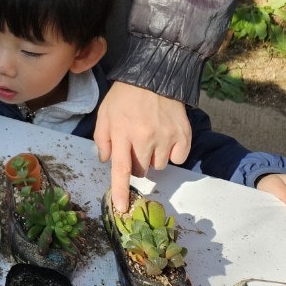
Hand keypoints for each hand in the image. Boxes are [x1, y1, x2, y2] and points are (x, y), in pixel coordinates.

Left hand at [94, 82, 191, 212]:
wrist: (153, 76)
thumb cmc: (124, 96)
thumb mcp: (105, 113)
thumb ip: (102, 138)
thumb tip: (106, 160)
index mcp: (122, 133)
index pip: (121, 169)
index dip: (121, 190)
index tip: (122, 209)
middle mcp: (145, 138)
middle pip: (141, 170)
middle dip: (136, 163)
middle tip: (135, 144)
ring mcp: (166, 137)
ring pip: (159, 166)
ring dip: (154, 157)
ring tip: (151, 136)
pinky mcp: (183, 135)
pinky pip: (178, 158)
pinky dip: (172, 152)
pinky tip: (166, 136)